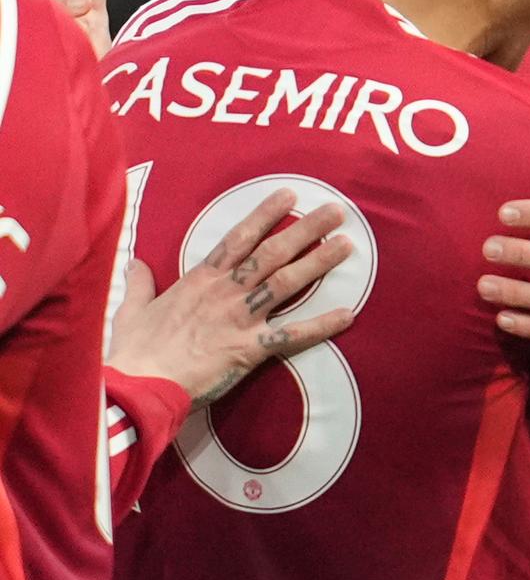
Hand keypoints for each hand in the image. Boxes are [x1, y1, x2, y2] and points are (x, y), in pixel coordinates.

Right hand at [23, 0, 112, 57]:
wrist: (77, 103)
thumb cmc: (80, 53)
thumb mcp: (88, 11)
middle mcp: (16, 6)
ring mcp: (15, 26)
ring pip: (29, 2)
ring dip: (60, 0)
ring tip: (88, 4)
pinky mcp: (18, 47)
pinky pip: (30, 29)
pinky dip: (54, 25)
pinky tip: (74, 27)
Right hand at [107, 189, 353, 406]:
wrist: (137, 384)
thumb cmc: (133, 351)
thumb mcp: (131, 310)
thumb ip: (140, 285)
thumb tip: (134, 264)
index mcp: (200, 279)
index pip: (239, 238)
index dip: (266, 215)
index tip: (290, 196)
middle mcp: (225, 292)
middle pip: (272, 252)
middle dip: (306, 229)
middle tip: (336, 211)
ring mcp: (239, 318)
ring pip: (286, 282)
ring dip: (318, 262)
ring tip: (346, 244)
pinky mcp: (249, 348)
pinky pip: (292, 334)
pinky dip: (321, 325)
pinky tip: (347, 314)